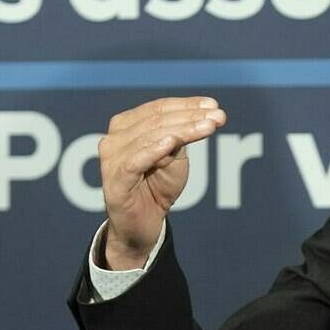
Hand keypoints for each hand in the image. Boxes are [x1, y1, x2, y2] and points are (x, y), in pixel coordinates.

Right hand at [97, 96, 226, 268]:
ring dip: (182, 130)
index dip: (187, 105)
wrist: (144, 225)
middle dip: (190, 116)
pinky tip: (172, 143)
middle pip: (155, 120)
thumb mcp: (175, 156)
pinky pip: (134, 162)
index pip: (158, 108)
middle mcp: (114, 139)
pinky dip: (153, 151)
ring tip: (208, 127)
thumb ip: (182, 136)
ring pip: (149, 137)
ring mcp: (111, 160)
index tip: (214, 105)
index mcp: (125, 126)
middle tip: (218, 117)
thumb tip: (204, 115)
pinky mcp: (114, 182)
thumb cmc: (158, 186)